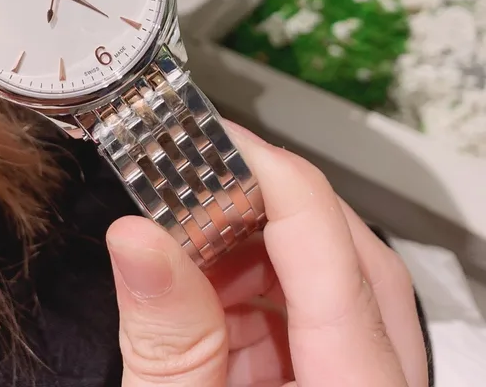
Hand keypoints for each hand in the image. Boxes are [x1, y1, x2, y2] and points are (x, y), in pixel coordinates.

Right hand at [106, 123, 428, 386]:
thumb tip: (139, 237)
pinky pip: (309, 307)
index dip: (283, 184)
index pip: (340, 264)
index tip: (222, 140)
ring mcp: (364, 384)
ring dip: (254, 243)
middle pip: (352, 260)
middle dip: (266, 208)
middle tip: (193, 179)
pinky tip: (206, 281)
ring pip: (334, 275)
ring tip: (187, 236)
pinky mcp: (336, 382)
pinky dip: (254, 280)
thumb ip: (165, 339)